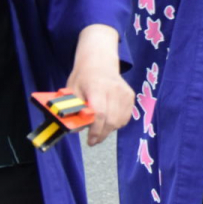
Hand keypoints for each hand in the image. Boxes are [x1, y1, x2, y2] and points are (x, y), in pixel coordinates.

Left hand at [66, 24, 134, 145]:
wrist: (100, 62)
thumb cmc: (83, 78)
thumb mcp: (72, 91)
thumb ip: (74, 110)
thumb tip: (76, 129)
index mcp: (96, 87)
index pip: (100, 113)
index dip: (95, 130)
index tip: (90, 140)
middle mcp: (114, 89)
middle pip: (111, 119)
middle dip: (102, 134)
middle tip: (93, 141)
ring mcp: (124, 92)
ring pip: (120, 120)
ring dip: (109, 130)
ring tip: (99, 128)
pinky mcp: (130, 95)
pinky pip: (126, 117)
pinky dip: (117, 123)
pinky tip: (109, 120)